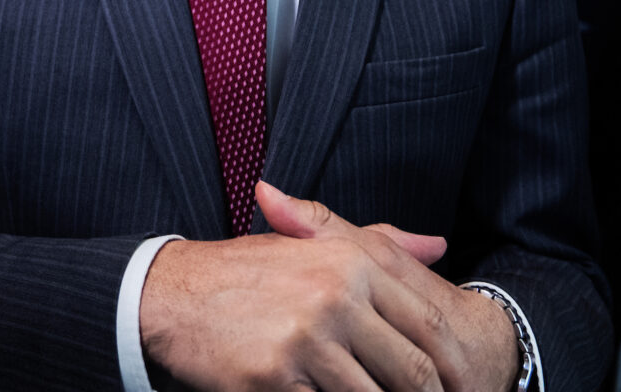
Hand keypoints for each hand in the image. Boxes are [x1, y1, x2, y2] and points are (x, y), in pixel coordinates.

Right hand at [140, 181, 518, 391]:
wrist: (171, 294)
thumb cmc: (246, 273)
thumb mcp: (313, 244)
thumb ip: (380, 244)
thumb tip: (437, 245)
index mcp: (352, 264)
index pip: (427, 326)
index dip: (446, 366)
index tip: (449, 386)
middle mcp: (335, 298)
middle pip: (412, 372)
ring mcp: (306, 340)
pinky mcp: (275, 379)